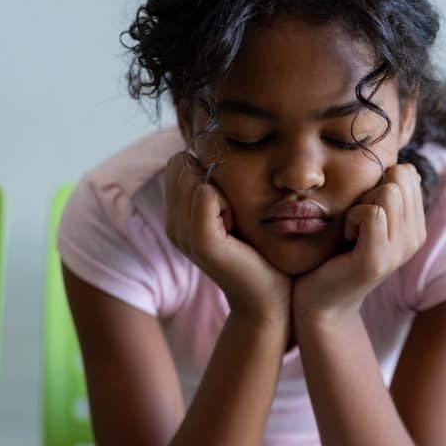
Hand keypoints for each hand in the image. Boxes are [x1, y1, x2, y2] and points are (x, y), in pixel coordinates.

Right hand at [164, 151, 290, 322]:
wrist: (271, 299)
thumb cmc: (262, 253)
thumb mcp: (238, 212)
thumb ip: (221, 184)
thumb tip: (217, 146)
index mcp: (179, 216)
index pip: (179, 162)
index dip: (208, 170)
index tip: (233, 201)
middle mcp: (174, 224)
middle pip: (183, 165)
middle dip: (215, 176)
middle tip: (237, 211)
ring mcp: (183, 233)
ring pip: (195, 176)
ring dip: (225, 189)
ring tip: (239, 221)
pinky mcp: (201, 241)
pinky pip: (205, 194)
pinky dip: (228, 200)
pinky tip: (239, 225)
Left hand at [293, 163, 426, 320]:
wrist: (320, 300)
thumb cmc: (336, 253)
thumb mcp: (365, 218)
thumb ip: (385, 194)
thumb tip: (405, 166)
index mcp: (415, 226)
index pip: (407, 173)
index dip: (377, 182)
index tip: (363, 212)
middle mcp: (415, 239)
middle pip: (399, 179)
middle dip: (369, 191)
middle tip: (355, 223)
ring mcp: (400, 251)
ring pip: (388, 192)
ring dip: (359, 205)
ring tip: (350, 232)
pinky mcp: (378, 259)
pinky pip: (371, 213)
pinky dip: (351, 219)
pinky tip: (346, 239)